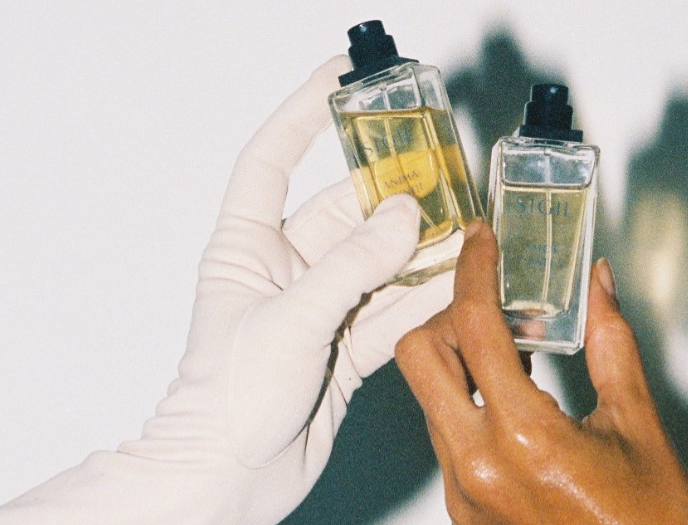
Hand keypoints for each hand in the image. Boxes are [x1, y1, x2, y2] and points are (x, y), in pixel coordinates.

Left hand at [0, 56, 453, 524]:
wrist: (229, 479)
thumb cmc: (224, 403)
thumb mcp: (289, 321)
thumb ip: (350, 266)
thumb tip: (401, 217)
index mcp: (247, 248)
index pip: (270, 160)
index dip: (303, 115)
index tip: (342, 83)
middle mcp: (284, 270)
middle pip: (342, 210)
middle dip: (390, 192)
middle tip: (440, 171)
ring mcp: (318, 307)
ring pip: (377, 261)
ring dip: (417, 247)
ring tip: (463, 226)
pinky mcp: (344, 345)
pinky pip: (391, 308)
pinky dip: (423, 298)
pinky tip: (456, 282)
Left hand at [395, 221, 687, 524]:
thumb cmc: (651, 521)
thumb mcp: (637, 422)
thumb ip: (611, 342)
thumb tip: (597, 284)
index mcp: (524, 438)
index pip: (474, 327)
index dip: (474, 270)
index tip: (480, 240)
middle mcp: (477, 467)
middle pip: (419, 356)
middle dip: (447, 318)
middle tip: (490, 306)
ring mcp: (463, 493)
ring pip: (427, 396)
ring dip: (459, 362)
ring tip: (512, 351)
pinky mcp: (462, 510)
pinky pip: (444, 435)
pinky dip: (466, 403)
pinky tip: (509, 399)